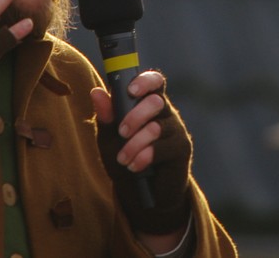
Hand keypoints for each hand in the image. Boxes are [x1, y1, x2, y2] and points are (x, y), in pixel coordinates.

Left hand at [92, 71, 192, 235]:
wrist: (141, 195)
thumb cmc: (125, 160)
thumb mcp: (109, 139)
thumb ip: (106, 117)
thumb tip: (97, 92)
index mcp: (148, 104)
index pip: (154, 82)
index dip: (145, 81)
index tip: (131, 90)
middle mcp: (165, 113)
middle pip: (156, 101)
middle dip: (135, 117)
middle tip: (122, 133)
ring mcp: (175, 129)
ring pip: (156, 127)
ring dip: (135, 144)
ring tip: (123, 159)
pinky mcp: (181, 148)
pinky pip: (164, 147)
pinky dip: (145, 157)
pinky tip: (135, 166)